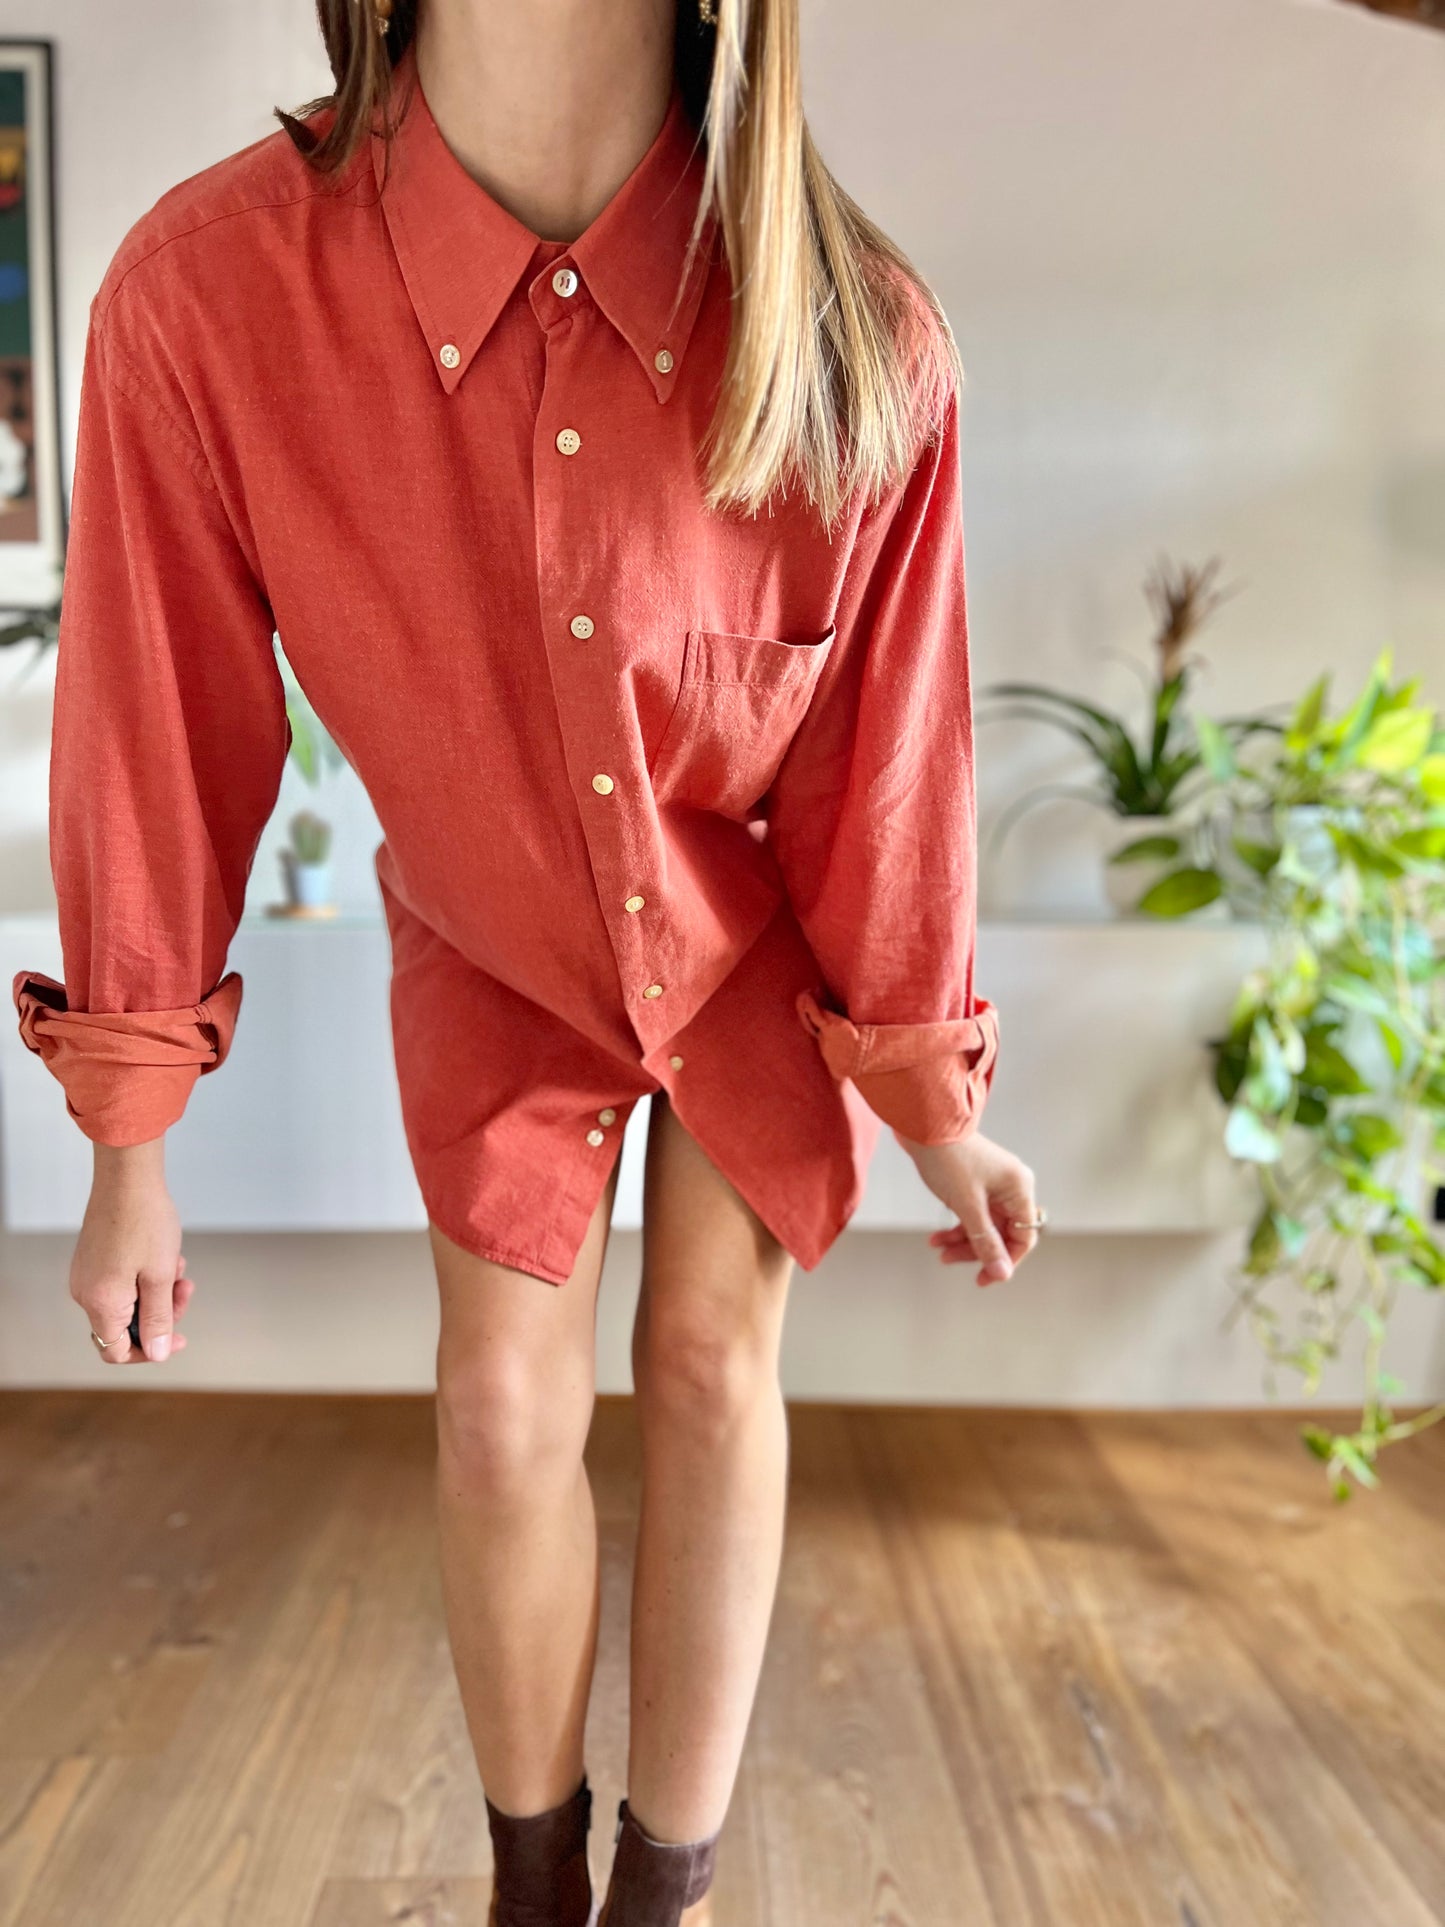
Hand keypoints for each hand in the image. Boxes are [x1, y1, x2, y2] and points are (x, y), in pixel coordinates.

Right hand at [72, 1139, 194, 1363]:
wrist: (128, 1178)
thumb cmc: (145, 1222)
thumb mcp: (160, 1277)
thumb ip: (158, 1319)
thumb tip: (158, 1353)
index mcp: (100, 1302)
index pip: (117, 1350)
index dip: (150, 1351)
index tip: (178, 1338)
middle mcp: (85, 1292)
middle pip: (125, 1325)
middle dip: (161, 1312)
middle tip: (184, 1289)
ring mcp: (87, 1274)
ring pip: (128, 1301)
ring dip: (157, 1290)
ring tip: (176, 1265)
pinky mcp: (93, 1259)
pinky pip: (121, 1282)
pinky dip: (146, 1276)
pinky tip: (164, 1255)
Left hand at [894, 1129, 1039, 1283]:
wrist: (923, 1123)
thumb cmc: (948, 1158)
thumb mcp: (967, 1205)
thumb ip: (985, 1241)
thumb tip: (1001, 1274)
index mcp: (1019, 1189)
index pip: (1023, 1237)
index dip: (1005, 1260)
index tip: (983, 1278)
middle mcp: (1011, 1186)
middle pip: (1002, 1233)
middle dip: (975, 1250)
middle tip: (949, 1261)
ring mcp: (993, 1184)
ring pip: (984, 1225)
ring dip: (962, 1240)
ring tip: (938, 1249)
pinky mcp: (975, 1182)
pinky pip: (972, 1213)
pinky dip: (956, 1226)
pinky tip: (936, 1238)